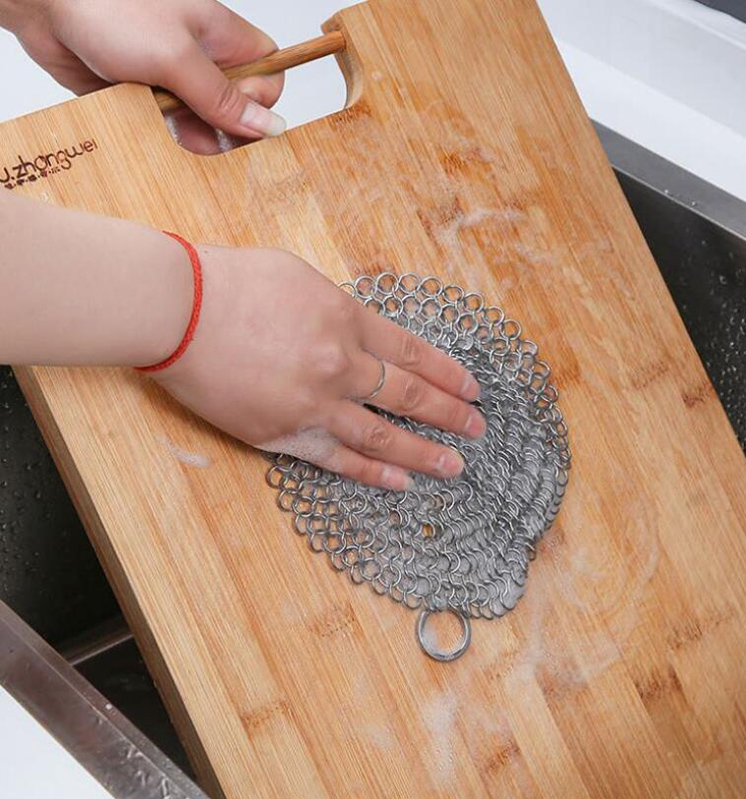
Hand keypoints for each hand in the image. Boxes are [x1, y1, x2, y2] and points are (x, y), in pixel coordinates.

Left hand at [0, 0, 283, 152]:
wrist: (44, 4)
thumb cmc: (110, 8)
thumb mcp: (177, 57)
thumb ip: (223, 97)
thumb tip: (269, 126)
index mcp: (221, 37)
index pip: (267, 75)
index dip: (259, 101)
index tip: (235, 115)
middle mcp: (202, 59)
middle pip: (236, 107)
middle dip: (224, 128)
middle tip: (201, 135)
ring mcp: (174, 80)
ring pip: (202, 123)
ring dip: (191, 136)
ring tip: (169, 129)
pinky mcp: (146, 98)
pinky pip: (168, 129)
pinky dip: (164, 137)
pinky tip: (153, 132)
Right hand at [154, 247, 486, 489]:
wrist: (177, 311)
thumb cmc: (233, 282)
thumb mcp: (301, 278)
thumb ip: (340, 310)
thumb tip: (362, 332)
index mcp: (349, 320)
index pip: (414, 353)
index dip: (448, 373)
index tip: (473, 389)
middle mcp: (342, 365)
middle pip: (410, 396)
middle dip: (450, 414)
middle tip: (478, 428)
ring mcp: (315, 404)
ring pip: (383, 435)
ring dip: (425, 453)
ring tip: (455, 466)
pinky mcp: (284, 434)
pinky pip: (338, 459)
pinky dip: (372, 472)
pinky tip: (400, 483)